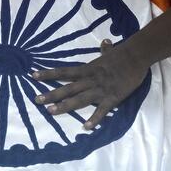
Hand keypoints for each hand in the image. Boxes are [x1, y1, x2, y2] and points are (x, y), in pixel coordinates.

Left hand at [31, 39, 149, 129]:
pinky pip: (101, 110)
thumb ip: (105, 50)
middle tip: (36, 100)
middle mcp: (90, 79)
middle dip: (51, 94)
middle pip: (67, 88)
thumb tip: (105, 43)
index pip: (64, 72)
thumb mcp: (110, 52)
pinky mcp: (112, 98)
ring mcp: (100, 89)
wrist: (137, 56)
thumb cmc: (123, 54)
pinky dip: (94, 119)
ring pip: (79, 99)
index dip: (49, 74)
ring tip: (50, 112)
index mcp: (87, 69)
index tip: (33, 76)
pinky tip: (85, 127)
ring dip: (64, 106)